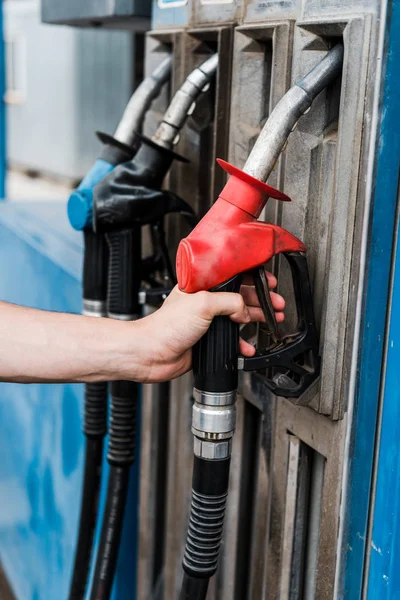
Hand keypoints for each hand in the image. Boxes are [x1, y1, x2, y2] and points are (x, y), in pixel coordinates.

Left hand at [136, 273, 284, 382]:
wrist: (152, 354)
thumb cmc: (166, 326)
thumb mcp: (203, 304)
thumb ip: (230, 302)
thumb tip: (244, 308)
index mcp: (201, 285)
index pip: (232, 276)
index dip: (253, 278)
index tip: (269, 283)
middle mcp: (204, 301)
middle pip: (239, 296)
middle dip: (260, 300)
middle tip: (276, 305)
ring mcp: (205, 320)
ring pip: (237, 317)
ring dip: (256, 319)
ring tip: (271, 320)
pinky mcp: (206, 339)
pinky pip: (230, 339)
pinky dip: (242, 343)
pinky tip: (248, 346)